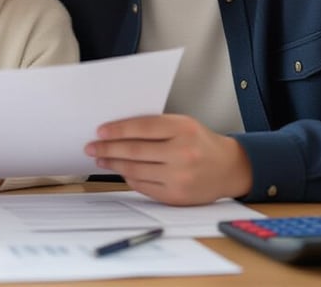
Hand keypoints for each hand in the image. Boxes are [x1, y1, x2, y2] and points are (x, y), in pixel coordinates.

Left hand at [85, 114, 252, 204]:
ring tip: (101, 159)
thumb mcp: (183, 125)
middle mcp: (183, 153)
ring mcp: (179, 177)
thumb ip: (155, 126)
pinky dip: (128, 178)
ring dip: (113, 165)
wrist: (228, 168)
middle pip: (134, 151)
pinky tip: (120, 172)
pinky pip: (143, 186)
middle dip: (108, 149)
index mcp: (183, 129)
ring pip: (135, 170)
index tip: (100, 131)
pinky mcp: (176, 196)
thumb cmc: (201, 143)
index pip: (142, 128)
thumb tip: (117, 131)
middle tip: (92, 147)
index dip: (117, 130)